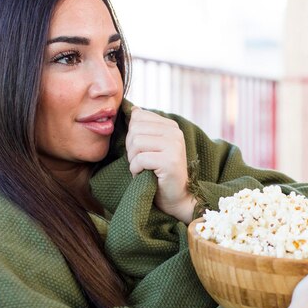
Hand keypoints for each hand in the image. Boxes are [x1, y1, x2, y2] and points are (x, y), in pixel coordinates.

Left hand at [126, 107, 195, 222]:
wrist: (176, 198)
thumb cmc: (160, 173)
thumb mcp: (152, 146)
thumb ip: (144, 127)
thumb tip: (134, 109)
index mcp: (171, 126)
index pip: (139, 117)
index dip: (132, 135)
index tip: (142, 150)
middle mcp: (175, 133)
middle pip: (135, 129)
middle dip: (131, 148)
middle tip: (140, 162)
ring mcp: (174, 146)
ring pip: (136, 143)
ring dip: (133, 159)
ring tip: (142, 168)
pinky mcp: (170, 161)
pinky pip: (140, 159)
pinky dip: (136, 169)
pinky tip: (144, 175)